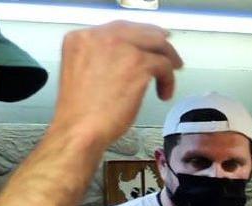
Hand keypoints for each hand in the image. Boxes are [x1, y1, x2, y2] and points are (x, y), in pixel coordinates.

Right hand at [49, 21, 183, 148]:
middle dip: (156, 42)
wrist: (80, 129)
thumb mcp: (81, 73)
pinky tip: (163, 94)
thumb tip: (125, 58)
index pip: (117, 28)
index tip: (146, 45)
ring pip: (156, 43)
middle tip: (167, 54)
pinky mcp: (138, 63)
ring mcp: (121, 47)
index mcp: (81, 38)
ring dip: (167, 58)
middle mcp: (100, 36)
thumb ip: (98, 59)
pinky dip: (168, 80)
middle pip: (139, 31)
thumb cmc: (79, 113)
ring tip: (171, 73)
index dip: (136, 36)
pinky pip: (163, 64)